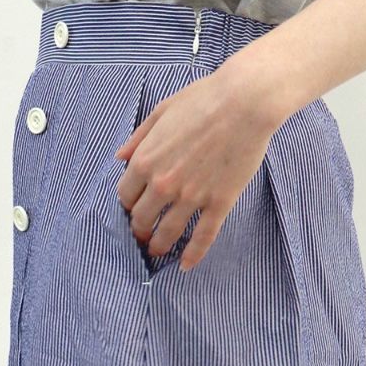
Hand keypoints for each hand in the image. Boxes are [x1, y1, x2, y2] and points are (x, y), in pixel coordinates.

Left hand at [113, 60, 279, 271]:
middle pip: (141, 220)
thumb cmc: (204, 99)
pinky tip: (186, 266)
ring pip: (167, 234)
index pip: (125, 196)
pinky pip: (202, 237)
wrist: (245, 101)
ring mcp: (191, 196)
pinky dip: (193, 255)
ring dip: (159, 246)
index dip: (128, 203)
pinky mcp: (218, 203)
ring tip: (157, 251)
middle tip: (142, 234)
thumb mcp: (162, 111)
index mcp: (145, 160)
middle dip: (139, 229)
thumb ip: (139, 137)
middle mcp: (163, 184)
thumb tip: (120, 157)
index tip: (134, 207)